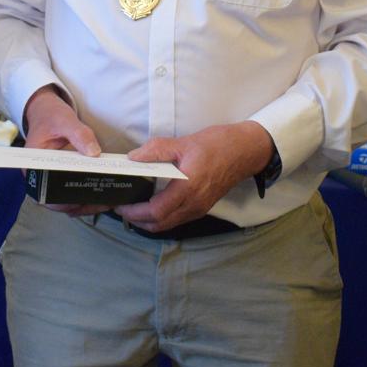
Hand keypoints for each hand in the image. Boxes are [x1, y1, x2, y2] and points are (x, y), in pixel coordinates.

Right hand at [22, 86, 108, 215]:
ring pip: (65, 201)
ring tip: (105, 202)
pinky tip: (101, 196)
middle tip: (101, 203)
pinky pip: (71, 193)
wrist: (47, 113)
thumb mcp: (65, 121)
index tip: (81, 201)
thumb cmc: (51, 117)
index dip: (62, 200)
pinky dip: (84, 196)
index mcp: (33, 165)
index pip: (45, 191)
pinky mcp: (61, 177)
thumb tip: (93, 152)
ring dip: (83, 204)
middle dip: (78, 204)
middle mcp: (39, 177)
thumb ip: (79, 134)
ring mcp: (50, 179)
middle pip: (56, 201)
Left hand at [120, 121, 272, 232]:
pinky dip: (163, 217)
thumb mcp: (184, 142)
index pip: (155, 212)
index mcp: (187, 189)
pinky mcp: (203, 206)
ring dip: (150, 221)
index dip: (134, 212)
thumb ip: (157, 150)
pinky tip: (155, 205)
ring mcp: (199, 208)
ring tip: (135, 208)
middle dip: (138, 221)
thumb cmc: (218, 145)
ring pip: (169, 224)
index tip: (120, 206)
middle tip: (123, 208)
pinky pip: (178, 219)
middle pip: (159, 224)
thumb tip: (133, 157)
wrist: (246, 151)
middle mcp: (194, 204)